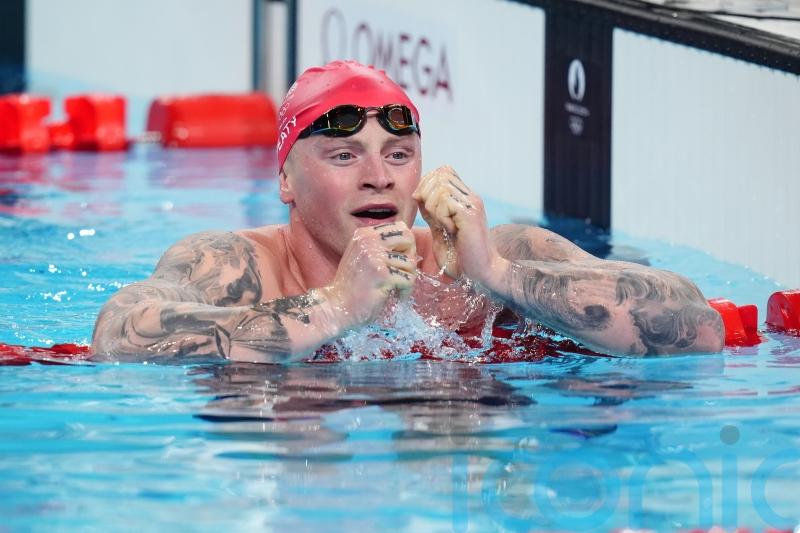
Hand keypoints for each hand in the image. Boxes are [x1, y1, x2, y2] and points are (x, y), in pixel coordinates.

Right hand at [326, 221, 416, 327]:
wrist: (337, 308)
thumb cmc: (352, 286)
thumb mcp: (363, 256)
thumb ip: (381, 245)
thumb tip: (410, 240)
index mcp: (365, 234)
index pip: (400, 227)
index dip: (405, 245)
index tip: (398, 261)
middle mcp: (369, 241)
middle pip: (408, 239)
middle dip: (410, 257)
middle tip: (402, 272)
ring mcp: (375, 257)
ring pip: (411, 262)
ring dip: (407, 277)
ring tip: (396, 288)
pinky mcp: (382, 275)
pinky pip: (409, 279)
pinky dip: (406, 291)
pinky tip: (396, 296)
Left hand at [412, 166, 498, 283]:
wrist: (480, 272)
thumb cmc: (460, 256)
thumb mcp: (439, 228)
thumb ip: (431, 211)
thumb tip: (417, 194)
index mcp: (465, 198)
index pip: (444, 171)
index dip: (428, 183)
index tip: (424, 204)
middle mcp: (471, 197)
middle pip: (441, 174)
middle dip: (427, 193)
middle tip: (432, 216)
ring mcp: (472, 203)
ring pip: (440, 187)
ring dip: (433, 207)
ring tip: (444, 225)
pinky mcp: (470, 214)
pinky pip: (444, 202)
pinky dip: (440, 217)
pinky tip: (451, 230)